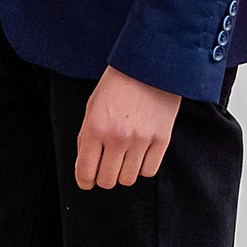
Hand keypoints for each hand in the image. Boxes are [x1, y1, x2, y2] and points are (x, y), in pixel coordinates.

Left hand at [73, 65, 179, 189]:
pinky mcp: (162, 140)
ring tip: (124, 156)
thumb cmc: (117, 84)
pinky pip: (149, 171)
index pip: (86, 171)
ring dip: (123, 172)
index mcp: (95, 127)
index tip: (86, 181)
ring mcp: (141, 140)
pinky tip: (139, 153)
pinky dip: (142, 167)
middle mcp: (117, 137)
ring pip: (128, 179)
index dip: (84, 180)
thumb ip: (86, 137)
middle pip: (107, 180)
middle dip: (103, 176)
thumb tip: (84, 166)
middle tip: (105, 166)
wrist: (149, 66)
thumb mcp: (92, 106)